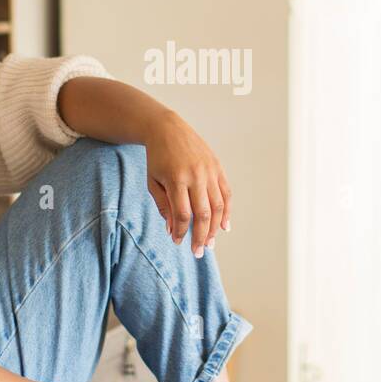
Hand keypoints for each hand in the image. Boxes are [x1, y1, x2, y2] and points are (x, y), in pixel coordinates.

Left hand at [142, 109, 232, 256]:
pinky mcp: (217, 167)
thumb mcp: (153, 182)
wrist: (168, 129)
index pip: (183, 214)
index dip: (181, 232)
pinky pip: (226, 193)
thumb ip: (164, 206)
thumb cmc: (157, 157)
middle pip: (203, 214)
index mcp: (176, 179)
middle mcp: (196, 176)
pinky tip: (224, 226)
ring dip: (215, 228)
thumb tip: (173, 230)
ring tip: (210, 243)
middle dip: (201, 236)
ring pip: (218, 206)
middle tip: (198, 252)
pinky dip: (227, 211)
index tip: (178, 242)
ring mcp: (209, 171)